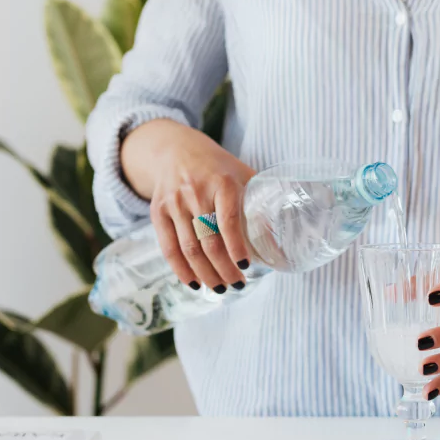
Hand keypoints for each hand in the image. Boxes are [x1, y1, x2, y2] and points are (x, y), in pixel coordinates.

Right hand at [121, 119, 255, 291]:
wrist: (176, 150)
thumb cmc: (218, 168)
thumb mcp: (243, 176)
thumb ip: (260, 203)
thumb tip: (281, 242)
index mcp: (222, 182)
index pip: (228, 219)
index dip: (237, 246)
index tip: (246, 266)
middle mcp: (195, 192)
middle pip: (208, 240)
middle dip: (224, 268)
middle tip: (238, 284)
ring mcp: (174, 203)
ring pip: (189, 248)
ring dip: (206, 274)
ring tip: (221, 288)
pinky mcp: (158, 212)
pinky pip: (168, 247)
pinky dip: (181, 269)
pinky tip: (194, 283)